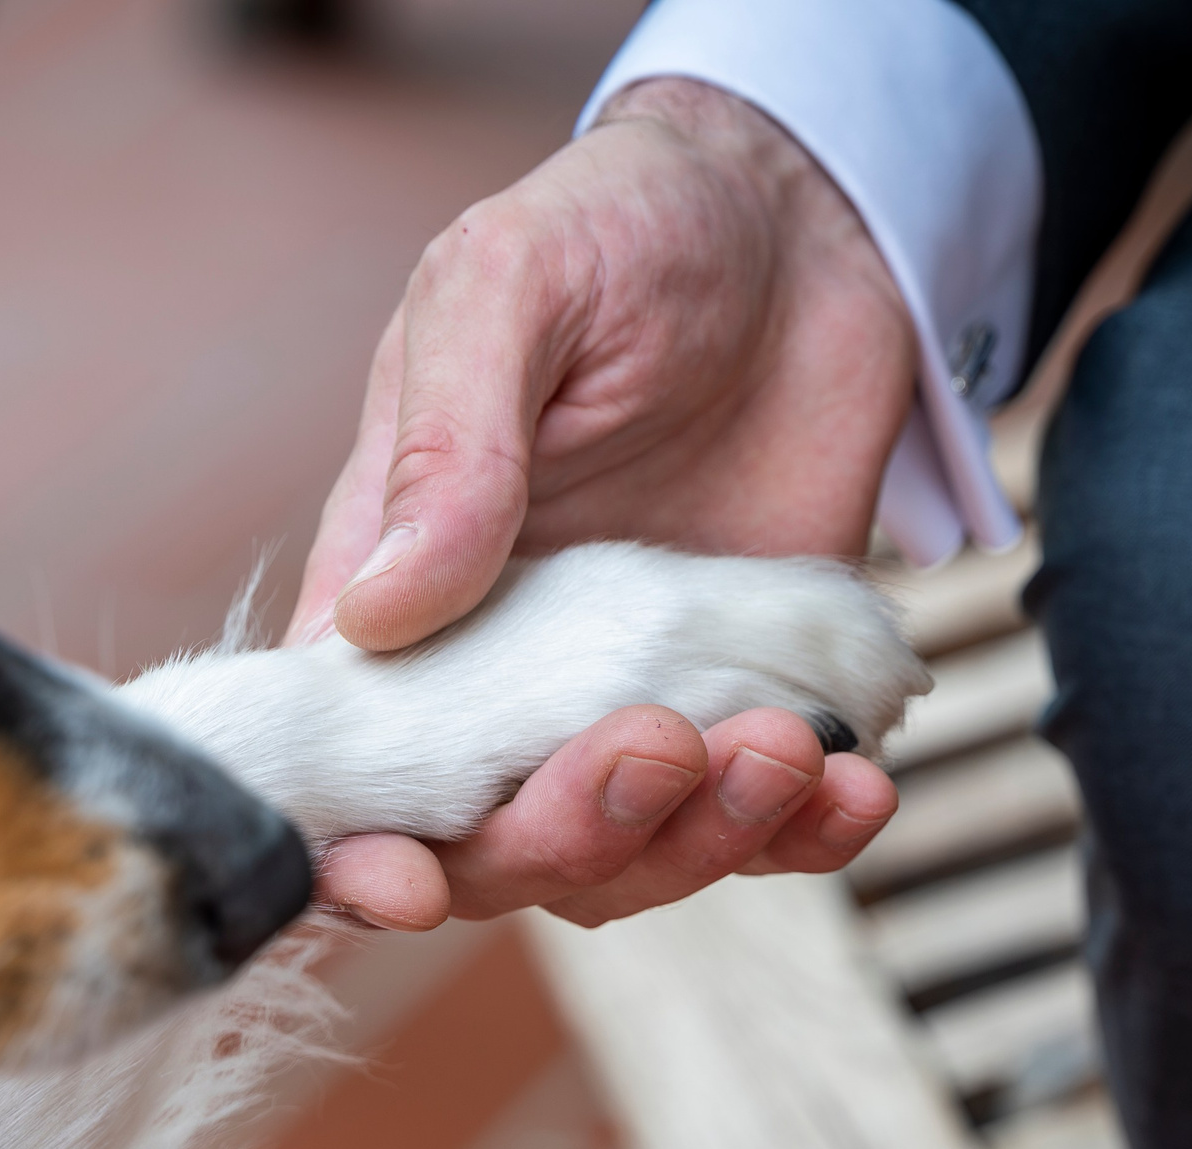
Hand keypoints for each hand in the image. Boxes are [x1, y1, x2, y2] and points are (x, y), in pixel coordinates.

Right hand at [290, 78, 919, 928]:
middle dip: (567, 833)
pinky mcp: (744, 702)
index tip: (407, 886)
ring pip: (628, 859)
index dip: (352, 854)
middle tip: (660, 746)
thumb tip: (377, 613)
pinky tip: (855, 784)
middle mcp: (495, 679)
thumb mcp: (510, 290)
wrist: (808, 219)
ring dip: (701, 841)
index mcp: (392, 595)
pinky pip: (757, 822)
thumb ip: (446, 448)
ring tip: (786, 748)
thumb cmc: (624, 229)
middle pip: (490, 843)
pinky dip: (805, 832)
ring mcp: (624, 702)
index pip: (337, 766)